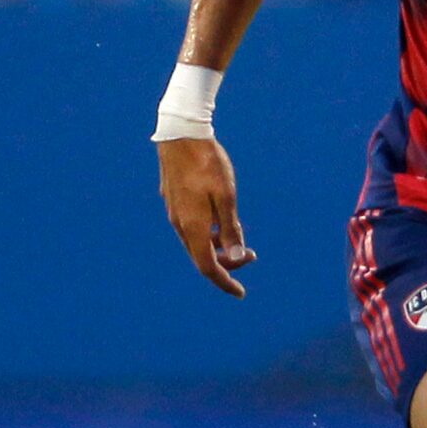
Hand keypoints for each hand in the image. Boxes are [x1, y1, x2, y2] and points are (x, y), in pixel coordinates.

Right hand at [159, 136, 256, 297]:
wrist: (180, 134)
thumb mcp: (226, 196)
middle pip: (202, 257)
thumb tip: (238, 257)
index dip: (225, 281)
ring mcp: (174, 213)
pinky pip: (191, 228)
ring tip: (238, 237)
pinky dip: (207, 234)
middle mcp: (180, 224)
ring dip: (217, 247)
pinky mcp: (174, 201)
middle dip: (226, 264)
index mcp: (193, 226)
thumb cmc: (207, 163)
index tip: (240, 293)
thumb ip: (231, 229)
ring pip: (196, 242)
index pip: (208, 266)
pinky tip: (220, 220)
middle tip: (252, 255)